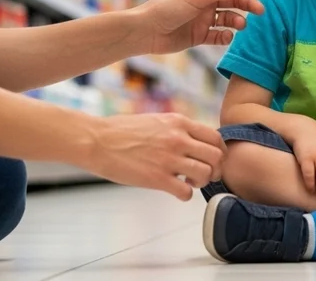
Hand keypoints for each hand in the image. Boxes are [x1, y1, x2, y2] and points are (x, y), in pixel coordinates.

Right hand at [75, 113, 225, 200]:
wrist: (97, 141)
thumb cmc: (122, 131)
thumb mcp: (156, 120)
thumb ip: (177, 129)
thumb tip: (193, 141)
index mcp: (179, 122)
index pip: (215, 137)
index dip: (218, 151)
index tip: (213, 160)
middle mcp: (178, 139)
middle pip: (216, 157)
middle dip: (215, 169)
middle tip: (206, 175)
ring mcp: (169, 159)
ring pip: (205, 174)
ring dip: (201, 182)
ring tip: (189, 182)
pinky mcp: (157, 178)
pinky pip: (186, 192)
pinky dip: (186, 195)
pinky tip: (176, 191)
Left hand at [134, 0, 275, 54]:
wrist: (145, 32)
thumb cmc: (167, 8)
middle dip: (249, 4)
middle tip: (261, 12)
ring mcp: (204, 17)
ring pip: (229, 17)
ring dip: (238, 21)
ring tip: (241, 25)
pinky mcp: (200, 35)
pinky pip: (219, 35)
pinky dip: (226, 37)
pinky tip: (228, 38)